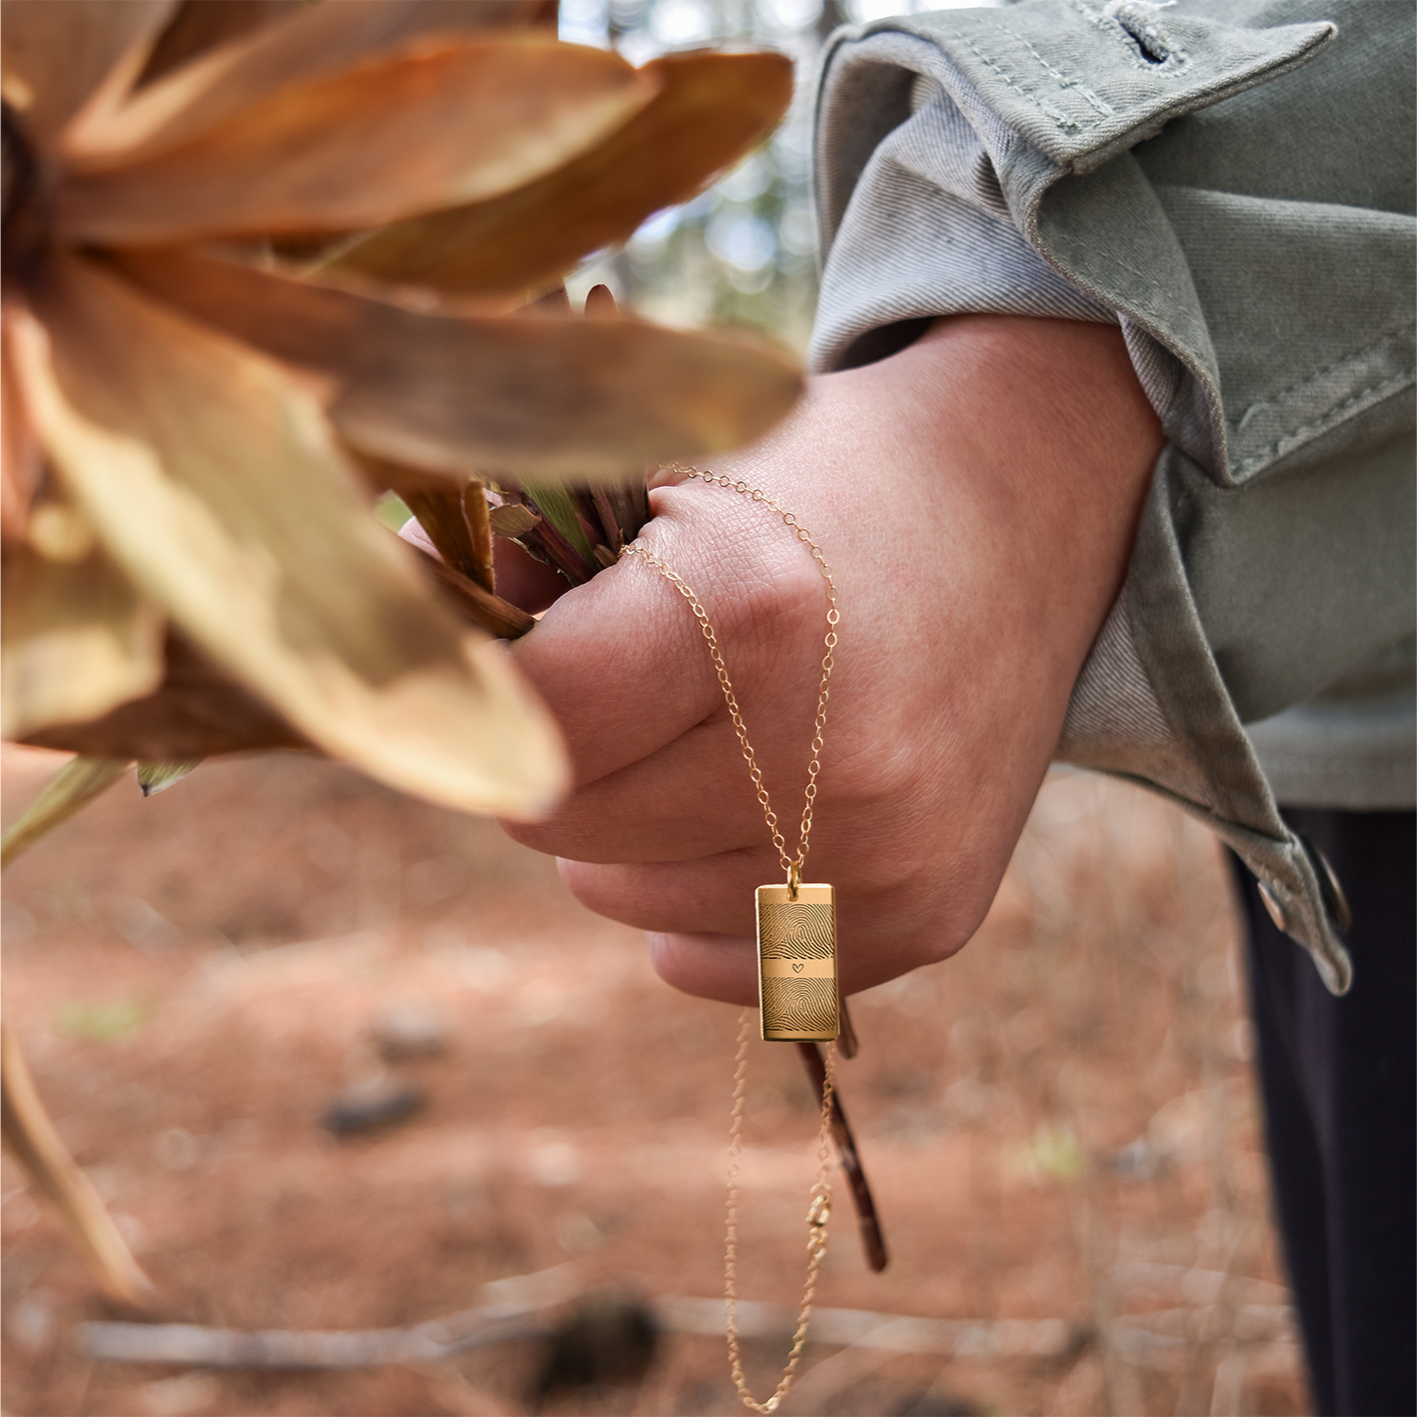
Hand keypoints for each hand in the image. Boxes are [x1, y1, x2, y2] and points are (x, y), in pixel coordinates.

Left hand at [503, 315, 1162, 1004]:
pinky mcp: (928, 915)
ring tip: (705, 731)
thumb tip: (386, 597)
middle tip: (616, 685)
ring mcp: (889, 852)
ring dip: (627, 832)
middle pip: (561, 826)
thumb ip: (524, 543)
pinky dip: (699, 904)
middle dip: (555, 755)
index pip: (523, 722)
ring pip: (627, 905)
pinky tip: (754, 808)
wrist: (1027, 507)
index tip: (489, 657)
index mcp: (753, 609)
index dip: (480, 687)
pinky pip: (722, 965)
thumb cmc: (824, 479)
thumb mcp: (677, 466)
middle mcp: (832, 752)